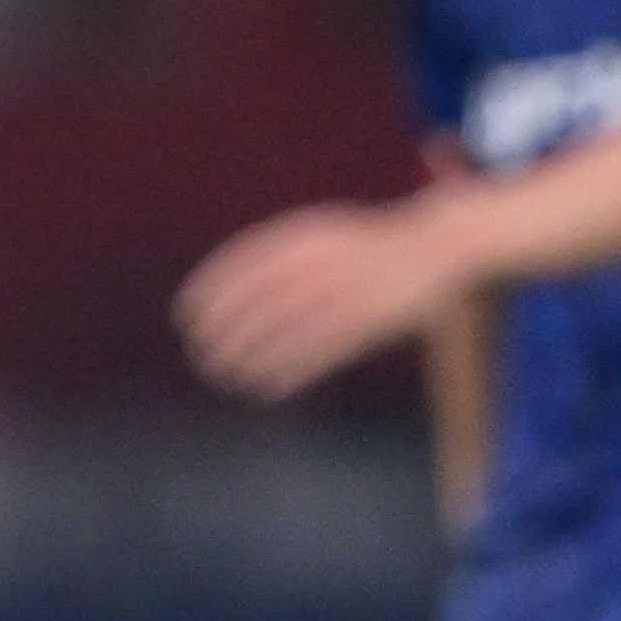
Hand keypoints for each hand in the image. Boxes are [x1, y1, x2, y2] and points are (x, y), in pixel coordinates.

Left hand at [181, 198, 472, 402]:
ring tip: (224, 376)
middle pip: (264, 298)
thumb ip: (282, 254)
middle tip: (199, 351)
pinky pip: (323, 351)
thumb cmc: (367, 243)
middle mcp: (326, 260)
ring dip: (252, 355)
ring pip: (290, 329)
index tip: (185, 314)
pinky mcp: (372, 322)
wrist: (435, 246)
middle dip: (226, 328)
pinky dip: (291, 371)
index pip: (247, 262)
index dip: (212, 289)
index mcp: (309, 233)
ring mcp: (351, 291)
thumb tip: (225, 284)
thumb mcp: (322, 232)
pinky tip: (266, 388)